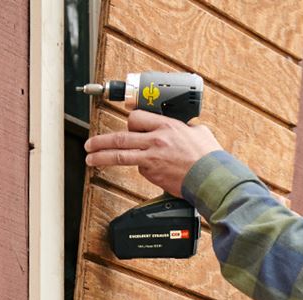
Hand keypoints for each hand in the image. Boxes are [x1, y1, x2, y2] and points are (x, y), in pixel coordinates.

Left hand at [84, 110, 222, 197]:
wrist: (212, 178)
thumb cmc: (210, 158)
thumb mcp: (199, 133)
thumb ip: (185, 129)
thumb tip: (183, 129)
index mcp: (166, 126)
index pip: (135, 119)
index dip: (130, 123)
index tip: (126, 127)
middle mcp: (155, 140)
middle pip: (120, 137)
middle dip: (100, 141)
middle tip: (90, 144)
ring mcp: (152, 158)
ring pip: (120, 155)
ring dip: (102, 156)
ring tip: (90, 158)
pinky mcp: (153, 175)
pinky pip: (141, 170)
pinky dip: (142, 170)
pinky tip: (152, 173)